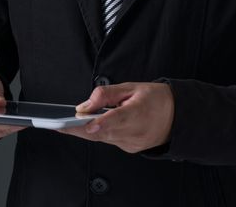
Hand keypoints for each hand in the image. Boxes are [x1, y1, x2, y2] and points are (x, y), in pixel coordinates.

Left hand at [58, 82, 173, 152]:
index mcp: (139, 112)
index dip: (101, 122)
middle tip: (58, 125)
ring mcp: (133, 143)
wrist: (176, 117)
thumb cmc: (156, 99)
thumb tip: (85, 105)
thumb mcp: (132, 87)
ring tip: (67, 124)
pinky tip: (90, 126)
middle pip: (103, 133)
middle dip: (78, 129)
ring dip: (86, 131)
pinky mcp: (130, 148)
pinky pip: (109, 141)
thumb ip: (107, 94)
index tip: (87, 123)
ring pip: (103, 138)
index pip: (117, 119)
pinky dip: (99, 133)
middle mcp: (136, 132)